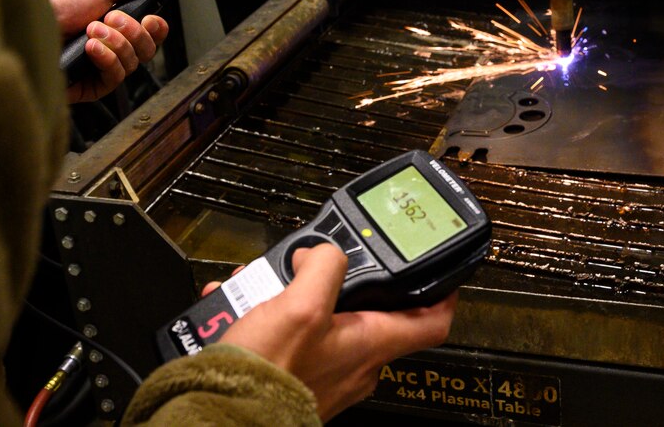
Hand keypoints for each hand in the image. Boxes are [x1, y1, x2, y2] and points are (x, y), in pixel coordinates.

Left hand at [46, 0, 169, 102]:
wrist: (35, 21)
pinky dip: (107, 60)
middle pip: (146, 50)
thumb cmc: (60, 4)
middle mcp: (113, 46)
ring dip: (115, 43)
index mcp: (119, 24)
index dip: (156, 28)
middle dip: (132, 32)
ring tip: (91, 30)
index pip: (152, 34)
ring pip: (132, 63)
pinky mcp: (92, 85)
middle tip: (110, 18)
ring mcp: (103, 66)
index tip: (150, 19)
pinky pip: (115, 77)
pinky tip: (91, 48)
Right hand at [214, 244, 456, 420]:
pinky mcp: (294, 376)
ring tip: (261, 284)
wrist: (221, 415)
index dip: (442, 291)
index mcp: (371, 344)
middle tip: (308, 266)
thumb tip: (322, 253)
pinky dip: (267, 315)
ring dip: (290, 294)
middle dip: (334, 280)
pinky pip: (289, 335)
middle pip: (366, 309)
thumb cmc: (269, 374)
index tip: (441, 271)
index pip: (432, 321)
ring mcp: (325, 372)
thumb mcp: (302, 305)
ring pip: (320, 317)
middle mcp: (356, 363)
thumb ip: (323, 267)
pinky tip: (241, 305)